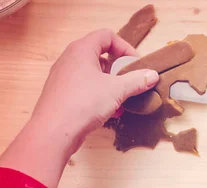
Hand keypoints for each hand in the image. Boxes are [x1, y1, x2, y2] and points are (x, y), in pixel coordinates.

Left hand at [31, 29, 158, 151]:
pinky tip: (109, 112)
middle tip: (129, 81)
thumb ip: (136, 81)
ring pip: (92, 74)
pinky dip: (99, 95)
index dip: (124, 47)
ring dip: (110, 84)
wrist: (54, 132)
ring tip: (121, 99)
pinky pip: (84, 88)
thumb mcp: (116, 91)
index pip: (106, 36)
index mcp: (81, 50)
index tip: (135, 64)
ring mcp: (63, 77)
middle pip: (99, 55)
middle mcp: (69, 60)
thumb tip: (152, 75)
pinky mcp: (61, 94)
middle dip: (118, 69)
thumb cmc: (83, 104)